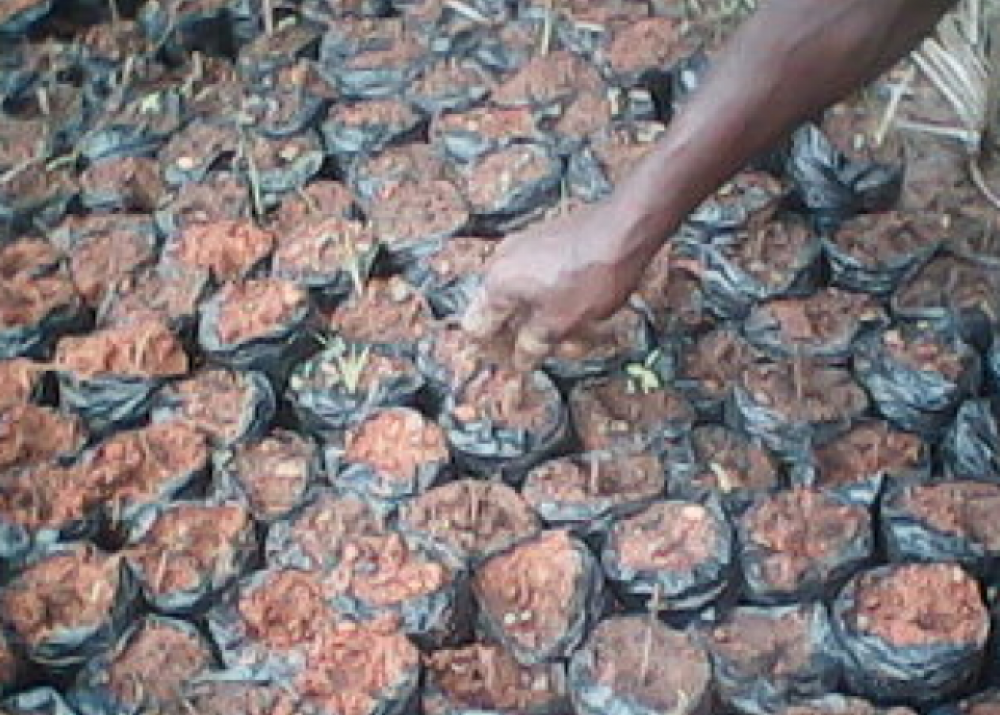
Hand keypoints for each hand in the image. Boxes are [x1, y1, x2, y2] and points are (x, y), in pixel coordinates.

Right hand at [461, 200, 661, 368]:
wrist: (626, 228)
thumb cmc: (592, 275)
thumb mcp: (560, 323)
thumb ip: (533, 345)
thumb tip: (520, 360)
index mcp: (497, 283)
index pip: (475, 327)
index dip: (493, 351)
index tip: (515, 362)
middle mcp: (504, 262)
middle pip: (503, 313)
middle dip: (530, 337)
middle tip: (556, 350)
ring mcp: (525, 247)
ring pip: (528, 298)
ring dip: (549, 321)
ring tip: (581, 335)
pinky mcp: (548, 241)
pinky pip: (543, 279)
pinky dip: (557, 299)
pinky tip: (585, 310)